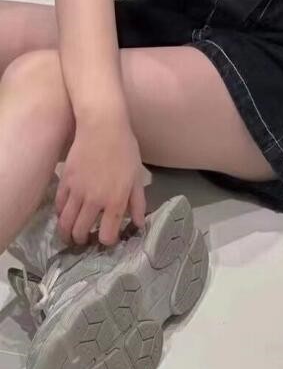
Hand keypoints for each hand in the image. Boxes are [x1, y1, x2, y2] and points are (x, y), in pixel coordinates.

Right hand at [56, 116, 146, 246]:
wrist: (102, 127)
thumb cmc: (125, 149)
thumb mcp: (136, 176)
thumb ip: (137, 202)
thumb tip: (139, 223)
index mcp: (115, 200)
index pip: (106, 234)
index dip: (107, 241)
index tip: (108, 238)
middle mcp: (94, 200)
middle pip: (81, 232)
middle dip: (83, 240)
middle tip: (85, 241)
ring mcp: (77, 192)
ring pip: (65, 223)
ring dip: (67, 233)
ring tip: (71, 235)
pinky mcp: (64, 182)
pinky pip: (58, 206)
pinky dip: (60, 215)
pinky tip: (65, 215)